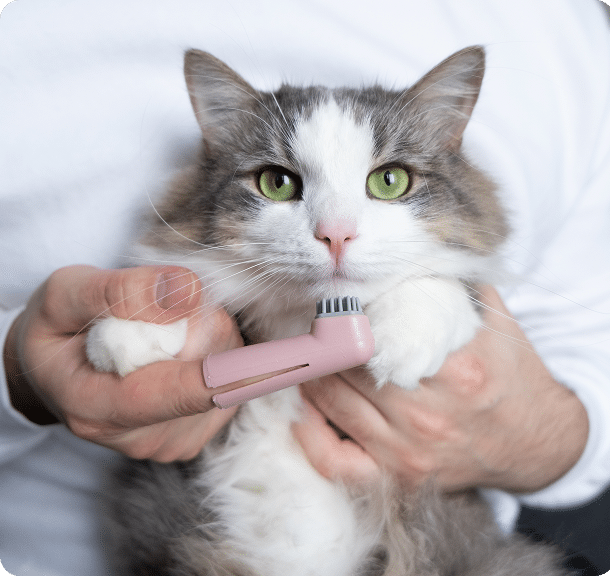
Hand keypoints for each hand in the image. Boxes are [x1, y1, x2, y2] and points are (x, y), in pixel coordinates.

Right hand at [3, 265, 242, 461]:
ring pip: (228, 376)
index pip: (187, 392)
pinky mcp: (192, 437)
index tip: (296, 359)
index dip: (243, 372)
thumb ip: (122, 291)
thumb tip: (189, 292)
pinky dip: (214, 357)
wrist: (52, 371)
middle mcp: (142, 438)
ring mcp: (171, 443)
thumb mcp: (66, 294)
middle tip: (162, 309)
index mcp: (101, 408)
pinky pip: (229, 386)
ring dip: (210, 338)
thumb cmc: (56, 331)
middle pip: (215, 373)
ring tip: (162, 332)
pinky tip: (177, 353)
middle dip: (205, 324)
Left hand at [295, 286, 588, 492]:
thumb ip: (448, 284)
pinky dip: (311, 435)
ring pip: (332, 404)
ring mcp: (411, 452)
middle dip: (325, 340)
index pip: (371, 334)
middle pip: (346, 367)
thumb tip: (402, 252)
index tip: (332, 303)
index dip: (342, 314)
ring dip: (313, 374)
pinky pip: (336, 462)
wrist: (537, 441)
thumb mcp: (491, 320)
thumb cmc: (510, 375)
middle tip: (315, 325)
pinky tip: (305, 410)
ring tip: (313, 354)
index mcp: (454, 368)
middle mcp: (429, 414)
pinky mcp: (401, 477)